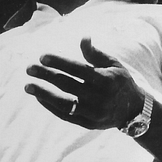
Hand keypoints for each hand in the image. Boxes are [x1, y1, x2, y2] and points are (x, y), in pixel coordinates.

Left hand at [24, 36, 142, 129]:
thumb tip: (83, 38)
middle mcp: (100, 98)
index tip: (42, 57)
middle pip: (68, 85)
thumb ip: (96, 54)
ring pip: (64, 103)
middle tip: (29, 68)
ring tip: (28, 86)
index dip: (59, 63)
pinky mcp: (88, 124)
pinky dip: (51, 106)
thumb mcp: (114, 65)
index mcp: (106, 80)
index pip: (79, 70)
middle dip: (47, 76)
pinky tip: (39, 97)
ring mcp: (93, 113)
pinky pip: (66, 116)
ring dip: (44, 94)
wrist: (133, 111)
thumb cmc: (120, 82)